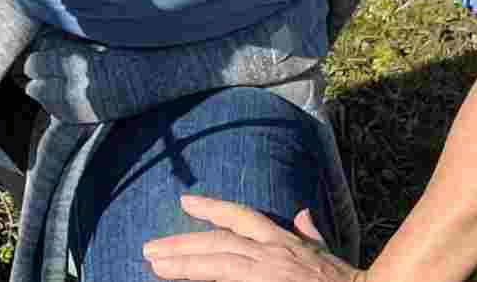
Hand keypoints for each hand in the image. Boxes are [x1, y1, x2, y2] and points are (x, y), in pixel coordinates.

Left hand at [142, 195, 362, 280]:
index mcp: (285, 243)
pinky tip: (185, 281)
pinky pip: (230, 281)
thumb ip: (311, 235)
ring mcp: (270, 273)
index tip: (184, 202)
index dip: (212, 208)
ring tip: (154, 265)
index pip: (242, 218)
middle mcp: (274, 253)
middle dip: (182, 244)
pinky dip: (208, 280)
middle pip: (218, 243)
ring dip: (184, 264)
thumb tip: (303, 212)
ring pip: (218, 263)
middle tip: (149, 248)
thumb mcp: (327, 253)